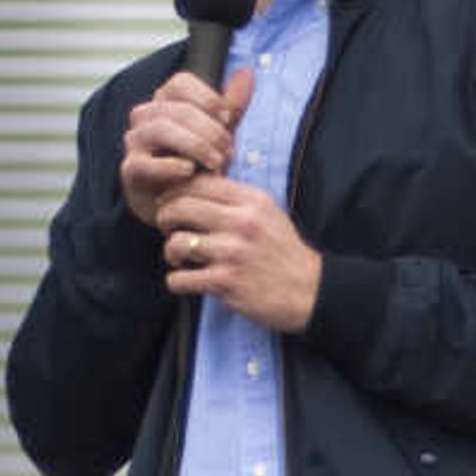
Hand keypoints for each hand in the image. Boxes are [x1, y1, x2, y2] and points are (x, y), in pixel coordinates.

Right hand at [119, 67, 255, 227]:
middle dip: (209, 129)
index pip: (180, 82)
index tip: (228, 118)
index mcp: (165, 102)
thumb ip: (232, 105)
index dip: (208, 98)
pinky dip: (171, 166)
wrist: (180, 204)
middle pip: (176, 108)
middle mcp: (145, 117)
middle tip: (228, 150)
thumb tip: (247, 71)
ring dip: (195, 145)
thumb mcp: (220, 134)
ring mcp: (135, 142)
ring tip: (216, 162)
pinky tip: (191, 172)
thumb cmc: (199, 164)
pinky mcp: (131, 170)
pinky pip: (145, 163)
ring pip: (161, 129)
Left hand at [159, 177, 323, 332]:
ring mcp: (232, 253)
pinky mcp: (226, 283)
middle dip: (165, 219)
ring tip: (181, 259)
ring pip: (176, 244)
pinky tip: (188, 281)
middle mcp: (241, 223)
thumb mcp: (269, 214)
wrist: (310, 292)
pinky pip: (180, 279)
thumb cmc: (285, 253)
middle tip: (170, 230)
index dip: (175, 192)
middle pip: (179, 208)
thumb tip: (196, 184)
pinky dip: (177, 281)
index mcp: (251, 201)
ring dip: (171, 253)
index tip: (173, 204)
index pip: (197, 183)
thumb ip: (236, 198)